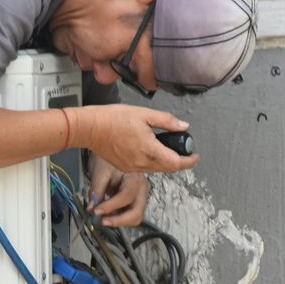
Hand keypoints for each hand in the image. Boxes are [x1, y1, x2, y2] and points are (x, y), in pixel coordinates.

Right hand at [77, 104, 199, 176]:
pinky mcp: (124, 167)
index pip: (176, 163)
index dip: (189, 161)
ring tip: (165, 146)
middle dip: (179, 161)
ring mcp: (132, 167)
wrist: (90, 128)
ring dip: (165, 162)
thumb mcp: (144, 114)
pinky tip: (148, 148)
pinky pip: (144, 168)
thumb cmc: (113, 119)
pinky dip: (152, 161)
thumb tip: (183, 126)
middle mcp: (142, 163)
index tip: (195, 156)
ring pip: (156, 169)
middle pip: (168, 168)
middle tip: (182, 148)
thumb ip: (166, 121)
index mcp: (149, 150)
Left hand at [88, 155, 148, 226]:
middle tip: (103, 221)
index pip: (125, 197)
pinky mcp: (134, 202)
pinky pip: (129, 216)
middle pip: (137, 213)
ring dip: (119, 221)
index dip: (110, 206)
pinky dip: (118, 218)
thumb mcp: (100, 172)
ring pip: (135, 218)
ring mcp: (139, 197)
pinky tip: (107, 214)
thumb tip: (92, 207)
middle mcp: (141, 190)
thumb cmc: (109, 160)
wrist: (115, 152)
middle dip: (119, 221)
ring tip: (103, 218)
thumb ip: (96, 191)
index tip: (96, 211)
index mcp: (135, 178)